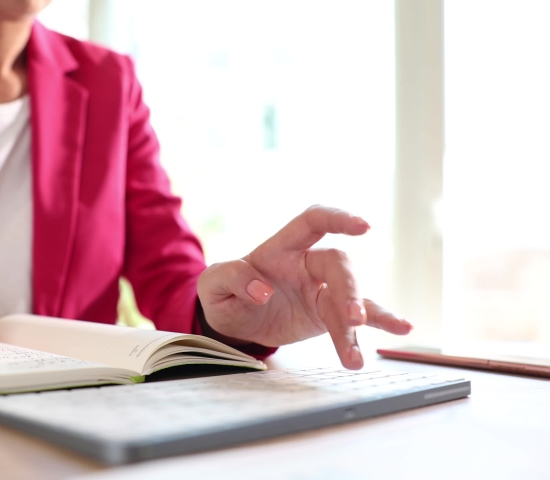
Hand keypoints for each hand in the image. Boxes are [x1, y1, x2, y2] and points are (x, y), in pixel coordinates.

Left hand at [196, 205, 411, 368]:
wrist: (233, 322)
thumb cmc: (225, 293)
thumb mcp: (213, 283)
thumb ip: (232, 278)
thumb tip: (261, 290)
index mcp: (281, 247)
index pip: (312, 222)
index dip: (337, 218)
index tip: (363, 227)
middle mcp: (307, 264)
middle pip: (338, 265)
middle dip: (348, 290)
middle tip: (353, 319)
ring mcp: (322, 289)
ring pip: (351, 298)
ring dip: (358, 324)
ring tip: (355, 356)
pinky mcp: (328, 314)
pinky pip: (357, 318)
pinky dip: (381, 322)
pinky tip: (402, 329)